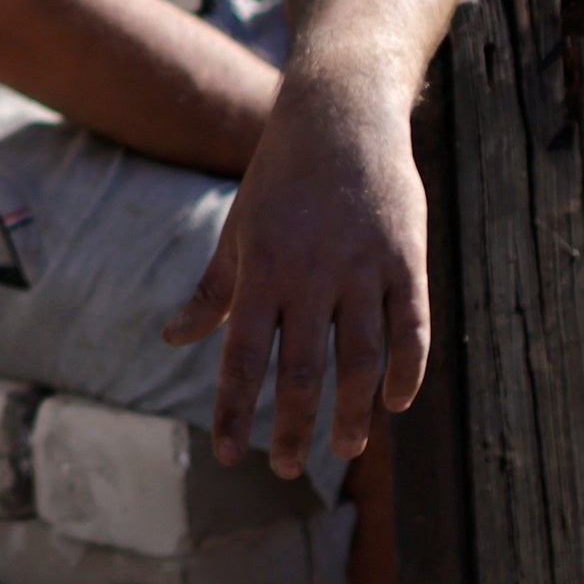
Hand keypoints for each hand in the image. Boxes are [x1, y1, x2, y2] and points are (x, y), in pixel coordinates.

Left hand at [163, 68, 434, 476]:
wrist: (342, 113)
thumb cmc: (281, 178)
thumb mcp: (238, 229)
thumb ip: (213, 291)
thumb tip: (172, 338)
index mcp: (261, 269)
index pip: (243, 357)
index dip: (236, 411)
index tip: (230, 456)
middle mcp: (310, 273)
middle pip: (304, 370)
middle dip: (294, 427)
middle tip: (288, 470)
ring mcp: (362, 267)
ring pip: (361, 357)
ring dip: (353, 412)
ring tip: (345, 450)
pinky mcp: (405, 257)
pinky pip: (410, 326)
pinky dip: (407, 369)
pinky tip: (396, 402)